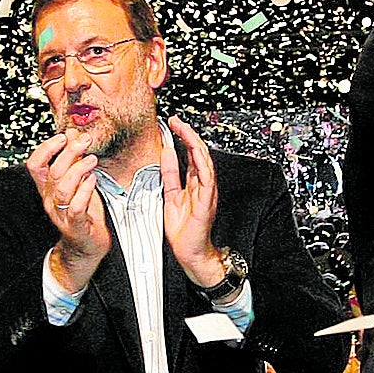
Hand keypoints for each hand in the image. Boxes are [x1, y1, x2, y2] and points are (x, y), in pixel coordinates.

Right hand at [25, 129, 111, 288]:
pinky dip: (84, 191)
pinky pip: (76, 207)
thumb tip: (73, 133)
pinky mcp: (75, 225)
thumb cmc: (84, 211)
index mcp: (47, 188)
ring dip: (78, 170)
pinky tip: (93, 180)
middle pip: (53, 172)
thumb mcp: (77, 181)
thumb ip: (73, 159)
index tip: (63, 136)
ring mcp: (61, 214)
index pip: (35, 165)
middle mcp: (50, 200)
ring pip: (63, 188)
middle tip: (86, 140)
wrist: (87, 245)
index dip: (46, 148)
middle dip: (69, 152)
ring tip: (92, 160)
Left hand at [161, 117, 225, 286]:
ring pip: (204, 161)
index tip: (173, 124)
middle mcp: (203, 184)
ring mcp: (207, 192)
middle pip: (199, 153)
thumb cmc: (183, 229)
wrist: (190, 251)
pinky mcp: (207, 201)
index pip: (191, 154)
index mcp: (194, 182)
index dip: (184, 137)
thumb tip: (167, 153)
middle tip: (177, 121)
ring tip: (185, 130)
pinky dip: (202, 165)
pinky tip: (196, 154)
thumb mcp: (170, 195)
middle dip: (188, 134)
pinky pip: (207, 179)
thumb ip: (169, 174)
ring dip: (195, 144)